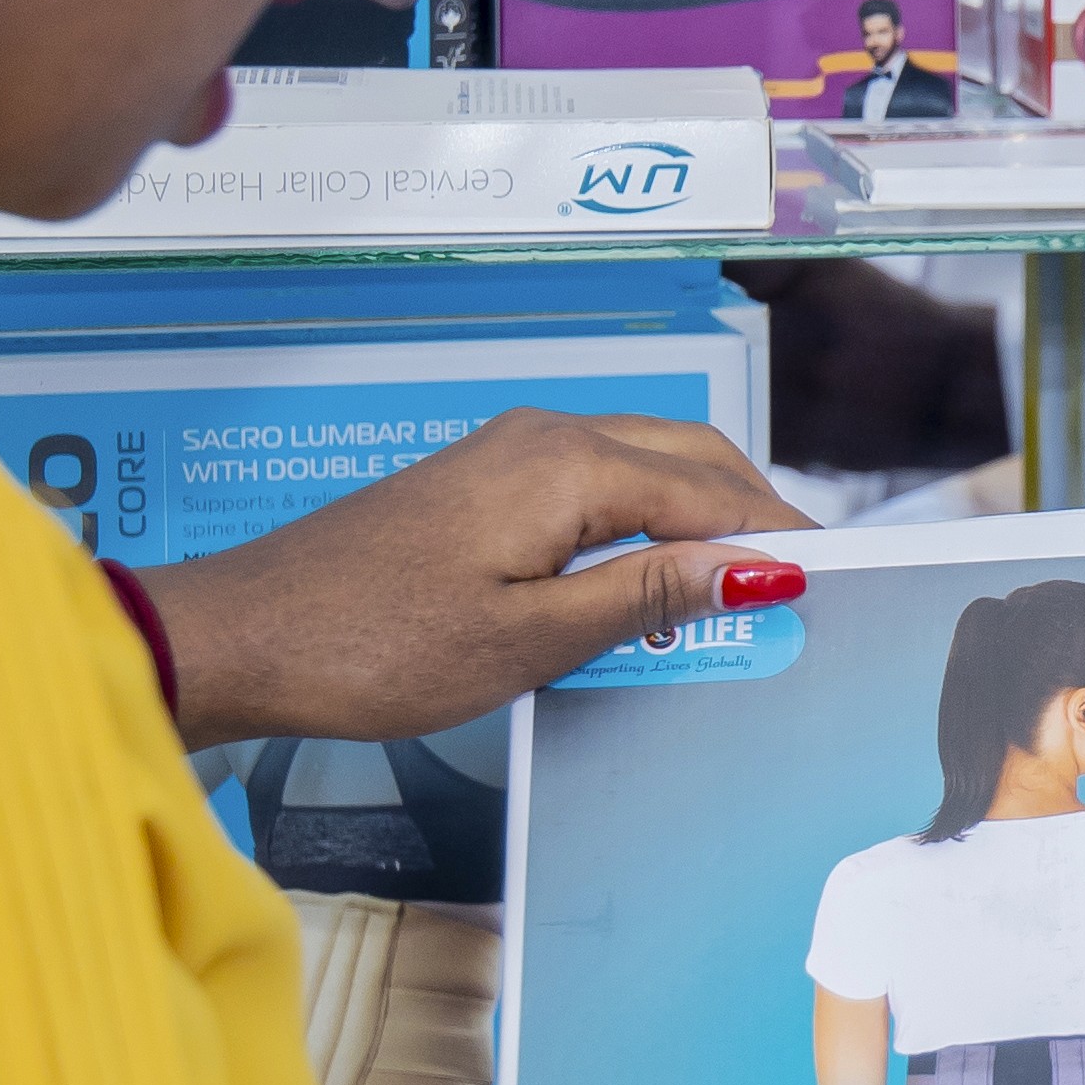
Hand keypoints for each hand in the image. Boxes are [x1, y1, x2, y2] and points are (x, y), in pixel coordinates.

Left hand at [135, 407, 808, 747]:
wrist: (247, 635)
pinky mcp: (483, 482)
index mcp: (566, 465)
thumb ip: (647, 593)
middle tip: (806, 593)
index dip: (779, 542)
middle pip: (689, 461)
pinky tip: (655, 578)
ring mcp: (509, 453)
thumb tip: (757, 568)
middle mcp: (546, 436)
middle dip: (754, 517)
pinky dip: (648, 521)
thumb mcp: (529, 638)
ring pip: (645, 466)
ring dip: (703, 517)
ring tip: (744, 591)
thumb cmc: (373, 647)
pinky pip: (597, 483)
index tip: (837, 588)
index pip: (713, 494)